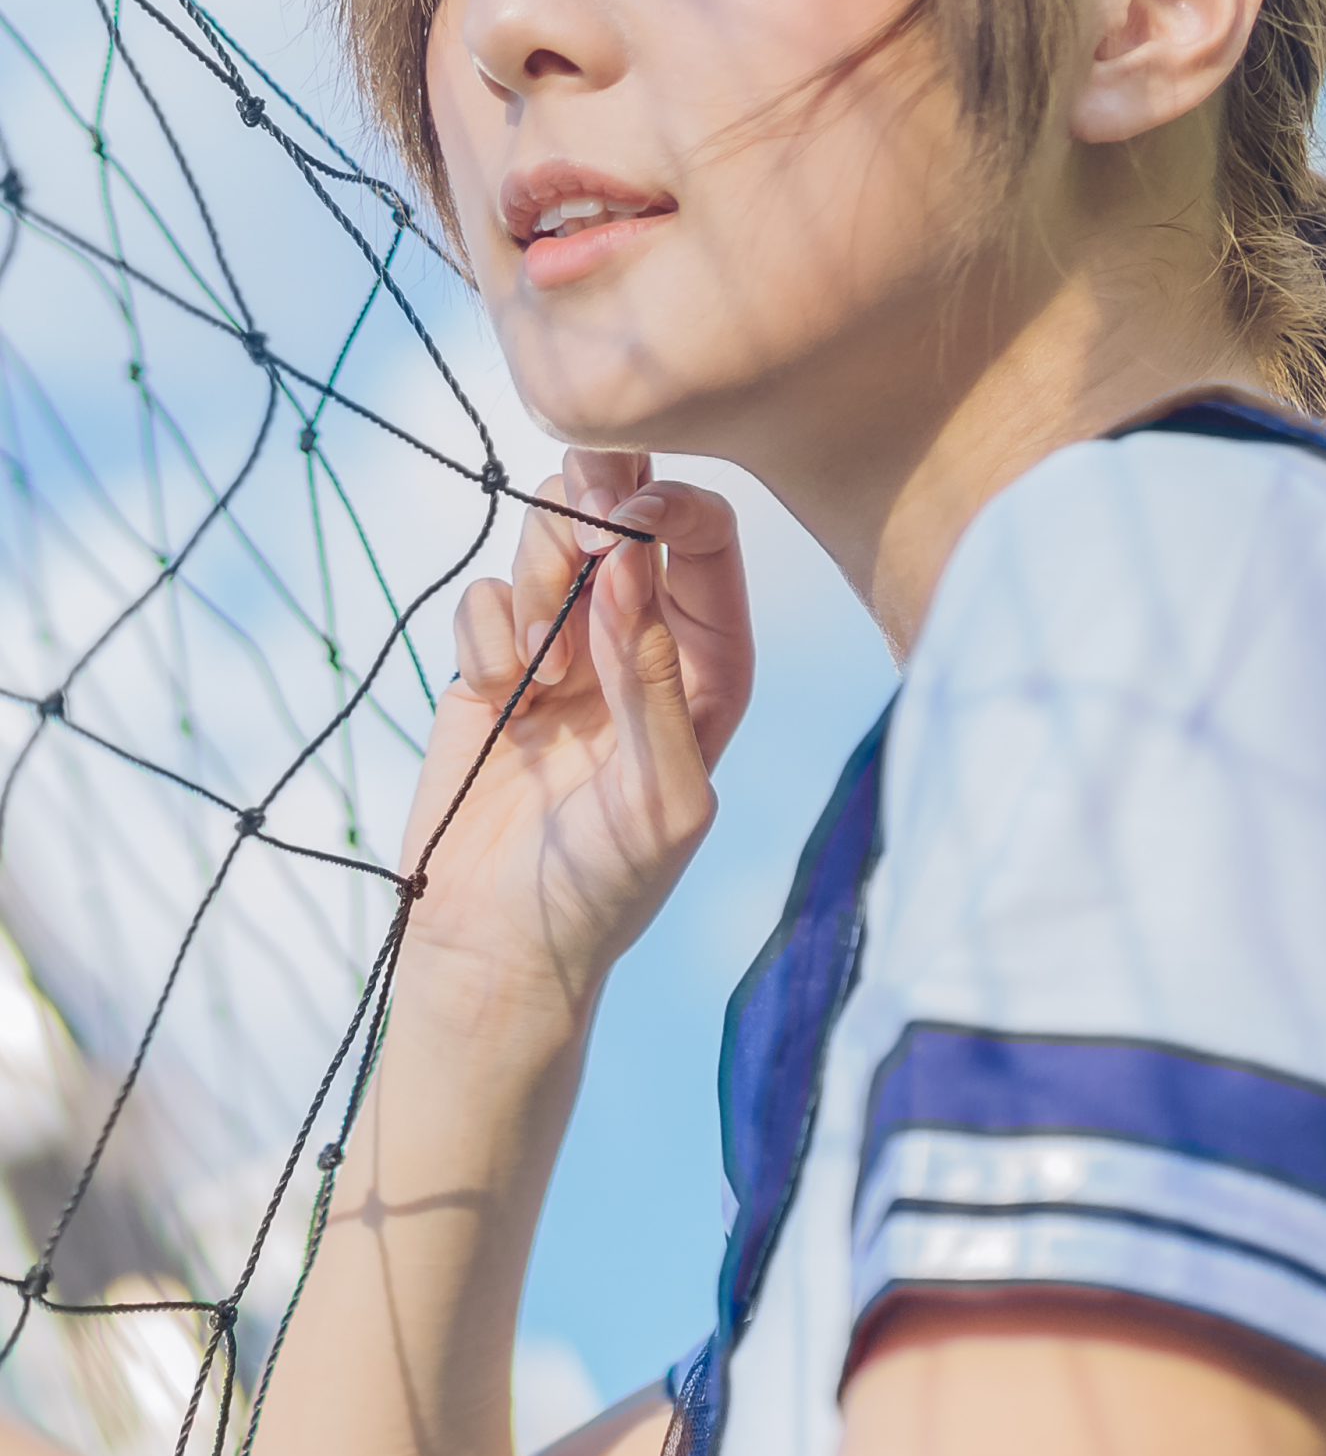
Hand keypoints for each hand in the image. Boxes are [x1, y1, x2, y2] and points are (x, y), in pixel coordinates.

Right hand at [397, 450, 753, 1019]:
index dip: (669, 509)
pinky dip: (485, 634)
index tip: (624, 523)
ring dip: (539, 578)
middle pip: (623, 515)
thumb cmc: (603, 891)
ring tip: (539, 662)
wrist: (497, 948)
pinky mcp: (492, 670)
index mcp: (710, 671)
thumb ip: (658, 685)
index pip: (706, 545)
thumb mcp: (661, 801)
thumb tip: (636, 571)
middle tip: (576, 534)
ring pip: (549, 539)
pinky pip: (485, 598)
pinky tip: (496, 701)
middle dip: (595, 508)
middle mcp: (641, 646)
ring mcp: (563, 652)